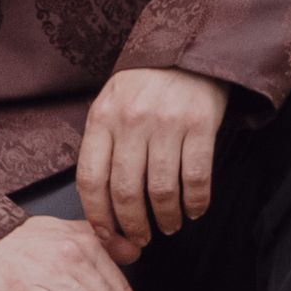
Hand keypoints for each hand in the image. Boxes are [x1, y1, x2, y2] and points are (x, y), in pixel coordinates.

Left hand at [76, 70, 230, 262]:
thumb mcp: (110, 106)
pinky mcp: (200, 124)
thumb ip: (102, 146)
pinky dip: (196, 202)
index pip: (90, 179)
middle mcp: (131, 121)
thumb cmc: (143, 88)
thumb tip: (100, 205)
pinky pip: (196, 177)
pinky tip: (194, 211)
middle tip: (141, 239)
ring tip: (169, 226)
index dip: (98, 217)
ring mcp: (167, 122)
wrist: (184, 51)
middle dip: (133, 226)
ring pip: (161, 190)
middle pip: (125, 191)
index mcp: (102, 118)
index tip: (108, 235)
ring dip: (166, 218)